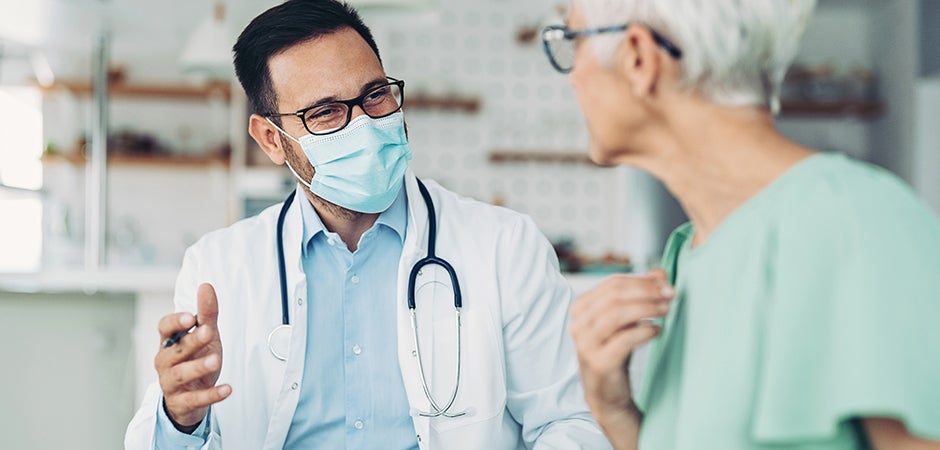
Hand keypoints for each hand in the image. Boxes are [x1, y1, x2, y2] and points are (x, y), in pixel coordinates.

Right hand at [155, 283, 230, 429]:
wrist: (190, 398)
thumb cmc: (195, 359)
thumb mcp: (205, 336)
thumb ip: (206, 313)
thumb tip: (206, 286)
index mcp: (170, 342)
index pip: (164, 328)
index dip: (174, 322)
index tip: (189, 317)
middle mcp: (166, 361)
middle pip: (175, 350)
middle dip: (191, 341)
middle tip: (208, 332)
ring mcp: (171, 383)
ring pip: (181, 374)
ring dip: (199, 367)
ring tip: (217, 360)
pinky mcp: (182, 402)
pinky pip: (196, 399)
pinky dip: (211, 394)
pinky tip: (227, 389)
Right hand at [570, 270, 673, 420]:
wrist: (606, 392)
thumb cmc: (615, 352)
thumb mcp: (626, 320)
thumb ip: (640, 294)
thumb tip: (660, 274)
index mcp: (581, 308)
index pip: (613, 283)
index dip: (642, 281)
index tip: (666, 284)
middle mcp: (579, 324)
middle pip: (615, 296)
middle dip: (647, 292)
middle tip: (670, 295)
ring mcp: (586, 343)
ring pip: (618, 314)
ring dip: (647, 308)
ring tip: (666, 310)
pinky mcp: (599, 362)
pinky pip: (625, 339)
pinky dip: (644, 331)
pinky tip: (657, 330)